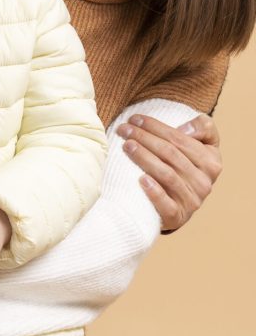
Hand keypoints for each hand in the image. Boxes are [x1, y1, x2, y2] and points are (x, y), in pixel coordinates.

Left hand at [117, 113, 221, 230]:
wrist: (177, 204)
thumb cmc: (182, 166)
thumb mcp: (200, 144)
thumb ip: (202, 127)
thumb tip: (185, 129)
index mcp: (211, 162)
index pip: (180, 139)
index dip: (156, 126)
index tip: (134, 118)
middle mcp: (204, 182)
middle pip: (170, 154)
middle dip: (144, 137)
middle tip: (124, 129)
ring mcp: (192, 201)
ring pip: (167, 174)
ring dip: (144, 157)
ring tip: (126, 146)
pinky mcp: (177, 217)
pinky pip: (167, 205)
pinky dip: (154, 192)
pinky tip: (141, 179)